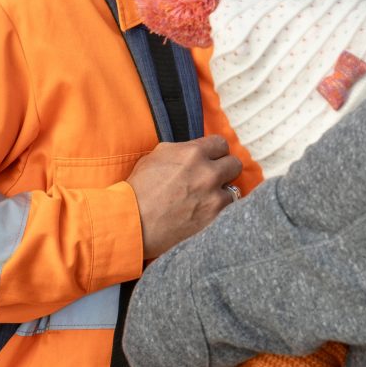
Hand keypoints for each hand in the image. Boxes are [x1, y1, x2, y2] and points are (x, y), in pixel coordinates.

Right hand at [126, 135, 241, 258]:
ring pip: (235, 189)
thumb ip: (181, 151)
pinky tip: (207, 213)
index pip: (221, 144)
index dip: (216, 152)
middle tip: (213, 178)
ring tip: (208, 199)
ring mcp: (213, 196)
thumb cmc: (137, 190)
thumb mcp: (155, 157)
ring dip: (223, 193)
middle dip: (224, 170)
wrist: (130, 223)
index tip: (211, 160)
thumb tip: (194, 151)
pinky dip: (221, 211)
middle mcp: (207, 172)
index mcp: (192, 153)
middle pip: (234, 164)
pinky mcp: (214, 218)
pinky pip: (229, 209)